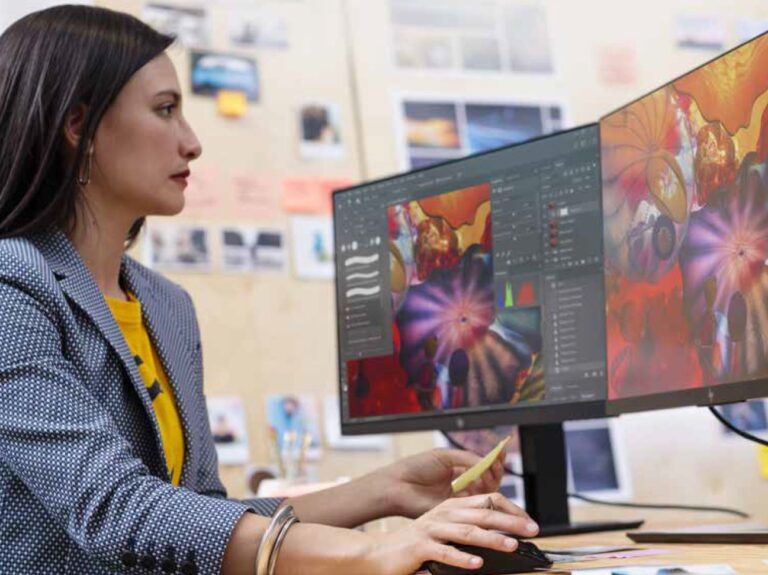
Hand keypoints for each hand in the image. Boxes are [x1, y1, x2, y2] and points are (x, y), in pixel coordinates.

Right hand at [363, 492, 538, 574]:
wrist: (378, 553)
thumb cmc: (414, 545)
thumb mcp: (442, 530)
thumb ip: (465, 528)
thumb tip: (499, 534)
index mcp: (450, 507)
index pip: (487, 501)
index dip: (510, 510)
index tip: (529, 522)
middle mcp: (442, 514)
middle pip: (482, 514)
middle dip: (509, 523)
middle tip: (530, 531)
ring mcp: (431, 530)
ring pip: (467, 531)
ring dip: (491, 538)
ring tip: (511, 545)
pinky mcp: (420, 547)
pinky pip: (444, 552)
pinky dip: (462, 557)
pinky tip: (477, 563)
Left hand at [382, 447, 505, 518]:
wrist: (397, 486)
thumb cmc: (415, 467)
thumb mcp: (444, 456)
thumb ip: (467, 458)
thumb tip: (487, 462)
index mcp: (456, 470)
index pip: (481, 465)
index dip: (493, 459)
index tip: (502, 451)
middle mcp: (460, 485)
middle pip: (487, 479)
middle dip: (496, 469)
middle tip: (497, 462)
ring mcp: (458, 499)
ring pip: (485, 492)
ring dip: (491, 479)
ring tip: (488, 470)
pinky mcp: (455, 511)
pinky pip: (475, 505)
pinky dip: (482, 494)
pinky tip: (480, 482)